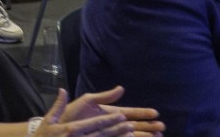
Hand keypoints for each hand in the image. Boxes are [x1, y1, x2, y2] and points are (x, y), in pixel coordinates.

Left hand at [33, 86, 163, 136]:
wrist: (57, 128)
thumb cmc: (71, 113)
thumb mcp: (87, 101)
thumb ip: (105, 96)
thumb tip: (121, 88)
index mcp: (108, 112)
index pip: (129, 112)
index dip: (142, 113)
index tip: (155, 113)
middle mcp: (111, 123)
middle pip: (134, 125)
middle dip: (148, 126)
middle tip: (162, 128)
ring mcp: (109, 133)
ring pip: (131, 135)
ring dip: (144, 136)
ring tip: (157, 136)